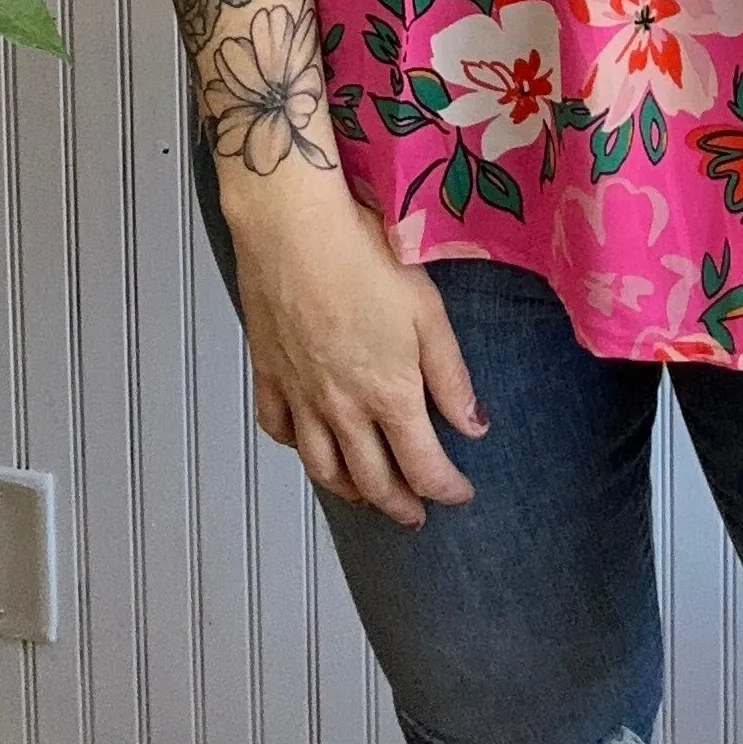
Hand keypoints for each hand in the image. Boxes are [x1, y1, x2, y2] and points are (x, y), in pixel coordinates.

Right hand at [223, 165, 486, 528]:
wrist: (293, 228)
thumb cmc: (365, 256)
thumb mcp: (427, 311)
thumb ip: (450, 375)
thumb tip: (473, 426)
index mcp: (389, 394)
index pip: (423, 467)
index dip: (446, 489)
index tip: (461, 494)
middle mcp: (342, 408)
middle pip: (371, 480)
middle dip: (399, 504)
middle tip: (415, 515)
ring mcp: (300, 395)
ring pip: (322, 467)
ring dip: (348, 491)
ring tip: (365, 496)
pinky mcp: (269, 373)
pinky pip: (279, 428)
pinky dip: (296, 448)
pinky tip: (307, 444)